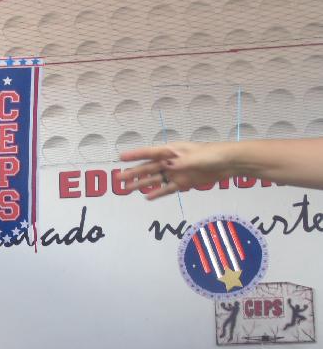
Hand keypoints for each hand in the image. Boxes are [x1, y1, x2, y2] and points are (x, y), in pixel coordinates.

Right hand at [119, 141, 234, 198]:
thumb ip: (180, 163)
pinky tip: (148, 198)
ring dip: (141, 184)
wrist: (229, 163)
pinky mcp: (184, 183)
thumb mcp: (196, 158)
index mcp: (172, 151)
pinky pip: (167, 189)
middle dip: (133, 173)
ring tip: (127, 190)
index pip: (150, 153)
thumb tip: (166, 167)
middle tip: (118, 179)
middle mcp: (171, 161)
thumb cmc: (213, 155)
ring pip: (155, 179)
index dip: (135, 155)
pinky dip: (158, 193)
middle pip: (148, 168)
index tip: (121, 157)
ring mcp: (176, 173)